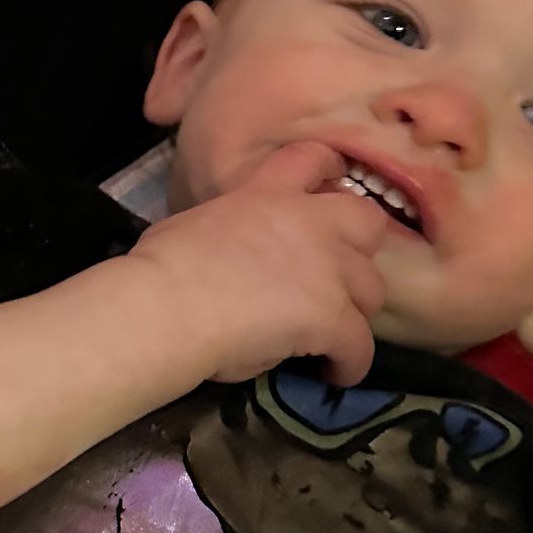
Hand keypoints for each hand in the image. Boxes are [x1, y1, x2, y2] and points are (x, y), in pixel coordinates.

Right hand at [128, 142, 387, 384]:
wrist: (166, 305)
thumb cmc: (161, 266)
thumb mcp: (194, 223)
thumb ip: (230, 228)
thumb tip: (232, 254)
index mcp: (266, 193)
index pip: (313, 159)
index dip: (330, 174)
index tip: (330, 191)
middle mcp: (308, 222)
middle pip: (367, 223)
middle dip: (358, 248)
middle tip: (335, 274)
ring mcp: (327, 269)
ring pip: (372, 290)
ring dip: (354, 309)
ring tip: (331, 333)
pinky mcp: (333, 316)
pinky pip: (360, 347)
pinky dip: (349, 362)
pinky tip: (333, 372)